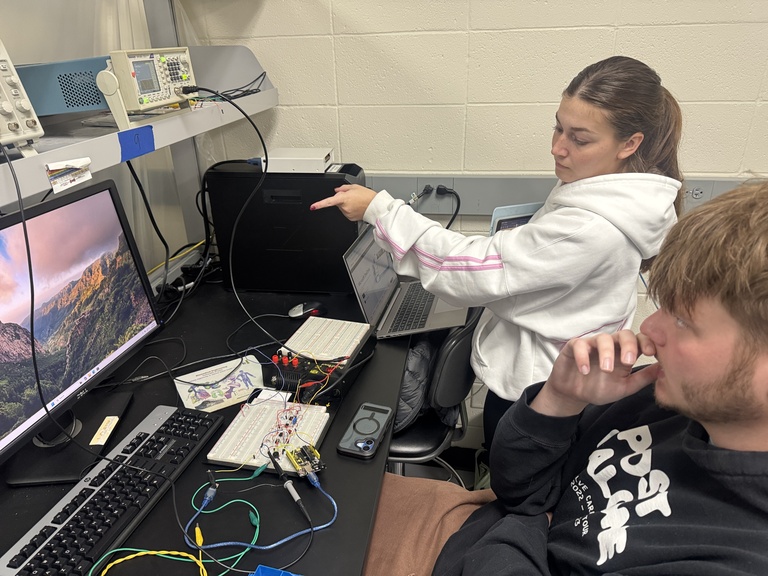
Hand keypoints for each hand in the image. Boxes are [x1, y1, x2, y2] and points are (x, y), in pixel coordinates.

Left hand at [309, 184, 376, 220]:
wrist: (375, 206)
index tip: (313, 207)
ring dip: (346, 204)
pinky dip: (350, 209)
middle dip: (341, 198)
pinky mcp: (350, 218)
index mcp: (344, 199)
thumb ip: (343, 188)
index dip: (319, 204)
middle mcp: (344, 208)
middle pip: (337, 202)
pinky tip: (357, 206)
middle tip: (352, 196)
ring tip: (356, 201)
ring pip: (341, 207)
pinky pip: (346, 212)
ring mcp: (347, 214)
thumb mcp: (355, 187)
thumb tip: (337, 190)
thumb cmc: (368, 196)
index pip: (328, 202)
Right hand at [531, 330, 658, 416]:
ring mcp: (592, 345)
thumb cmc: (599, 388)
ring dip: (606, 352)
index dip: (647, 342)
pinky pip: (579, 345)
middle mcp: (610, 346)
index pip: (639, 340)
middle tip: (628, 361)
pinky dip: (583, 356)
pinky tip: (585, 370)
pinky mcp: (574, 347)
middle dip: (629, 345)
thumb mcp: (625, 387)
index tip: (651, 353)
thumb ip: (643, 378)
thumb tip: (665, 369)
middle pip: (624, 334)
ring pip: (603, 338)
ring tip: (606, 369)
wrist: (574, 395)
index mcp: (625, 353)